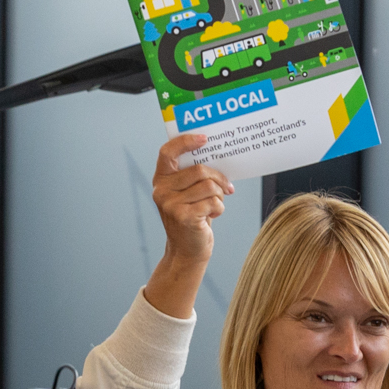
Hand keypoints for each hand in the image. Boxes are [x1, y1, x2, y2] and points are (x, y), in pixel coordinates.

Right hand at [152, 133, 232, 267]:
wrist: (187, 250)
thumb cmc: (193, 217)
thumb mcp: (188, 194)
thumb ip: (194, 176)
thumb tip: (218, 156)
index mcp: (161, 180)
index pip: (167, 152)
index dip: (185, 141)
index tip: (204, 138)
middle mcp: (161, 191)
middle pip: (199, 170)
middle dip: (218, 178)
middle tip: (227, 187)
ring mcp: (170, 204)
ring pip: (209, 186)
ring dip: (219, 196)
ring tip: (216, 204)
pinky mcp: (184, 217)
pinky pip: (213, 202)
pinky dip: (220, 208)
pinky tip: (213, 215)